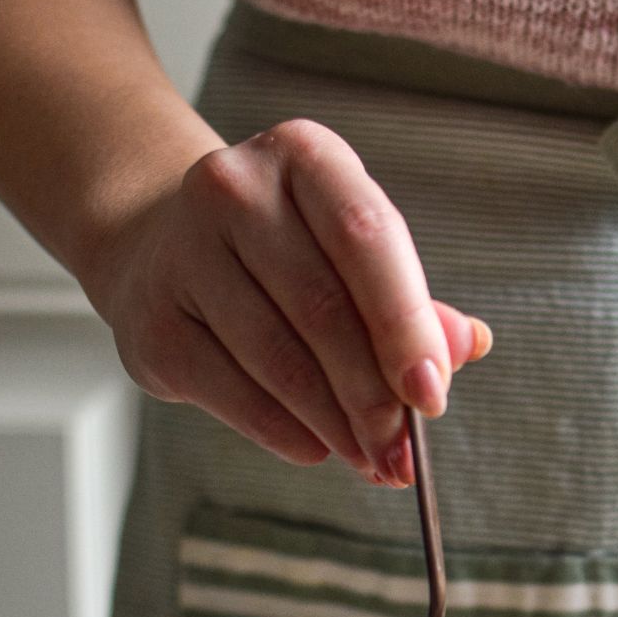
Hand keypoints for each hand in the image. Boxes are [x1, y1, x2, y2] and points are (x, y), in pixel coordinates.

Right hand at [85, 120, 490, 484]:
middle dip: (375, 397)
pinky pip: (234, 393)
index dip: (405, 323)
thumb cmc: (282, 253)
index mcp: (304, 156)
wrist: (158, 244)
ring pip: (279, 360)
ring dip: (337, 425)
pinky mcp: (153, 321)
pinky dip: (285, 432)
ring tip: (372, 461)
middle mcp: (235, 189)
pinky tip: (318, 448)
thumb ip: (412, 301)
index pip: (368, 237)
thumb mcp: (352, 253)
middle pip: (323, 309)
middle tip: (405, 456)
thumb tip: (464, 347)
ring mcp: (183, 253)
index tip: (433, 394)